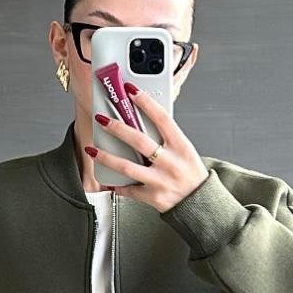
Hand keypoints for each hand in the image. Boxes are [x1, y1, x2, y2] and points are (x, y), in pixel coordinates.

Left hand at [87, 85, 209, 212]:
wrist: (200, 202)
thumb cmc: (191, 173)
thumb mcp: (185, 150)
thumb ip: (167, 137)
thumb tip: (143, 120)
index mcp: (180, 146)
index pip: (161, 118)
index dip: (145, 102)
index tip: (130, 90)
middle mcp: (170, 162)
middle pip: (139, 141)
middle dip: (117, 128)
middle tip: (102, 119)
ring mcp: (160, 180)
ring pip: (127, 167)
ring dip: (106, 157)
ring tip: (92, 149)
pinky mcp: (153, 197)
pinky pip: (129, 189)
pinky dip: (117, 185)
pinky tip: (108, 180)